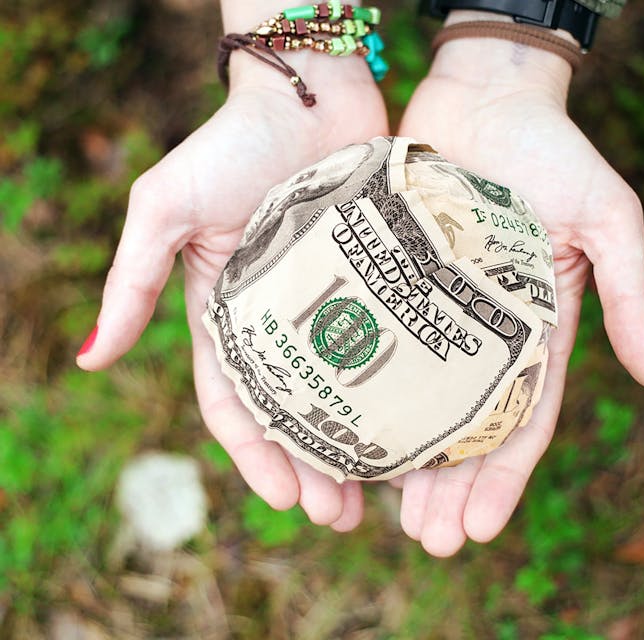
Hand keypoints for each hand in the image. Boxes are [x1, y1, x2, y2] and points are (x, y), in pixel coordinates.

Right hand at [76, 49, 387, 530]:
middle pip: (295, 414)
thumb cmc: (233, 144)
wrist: (309, 90)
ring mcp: (331, 306)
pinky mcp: (376, 285)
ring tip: (383, 496)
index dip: (256, 457)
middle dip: (311, 470)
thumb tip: (90, 359)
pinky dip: (395, 393)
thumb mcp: (166, 209)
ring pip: (344, 394)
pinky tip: (417, 428)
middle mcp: (280, 320)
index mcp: (228, 314)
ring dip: (356, 448)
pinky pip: (386, 351)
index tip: (286, 500)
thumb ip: (131, 282)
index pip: (237, 405)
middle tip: (340, 517)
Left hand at [395, 27, 643, 555]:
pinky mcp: (390, 282)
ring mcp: (432, 311)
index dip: (504, 479)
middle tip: (426, 540)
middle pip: (464, 427)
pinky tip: (341, 433)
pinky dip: (363, 393)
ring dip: (402, 458)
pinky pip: (374, 347)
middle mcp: (481, 330)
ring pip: (414, 399)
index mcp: (535, 327)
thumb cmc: (552, 150)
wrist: (484, 93)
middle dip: (448, 488)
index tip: (479, 529)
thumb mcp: (607, 220)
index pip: (522, 421)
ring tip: (376, 512)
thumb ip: (630, 295)